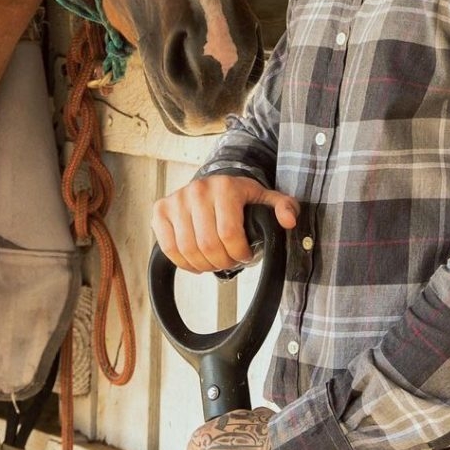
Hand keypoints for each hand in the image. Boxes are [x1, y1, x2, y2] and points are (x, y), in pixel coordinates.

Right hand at [151, 173, 298, 272]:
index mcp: (225, 187)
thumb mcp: (265, 199)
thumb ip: (284, 207)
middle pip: (208, 245)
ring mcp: (176, 199)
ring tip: (215, 261)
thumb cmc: (240, 196)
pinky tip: (196, 261)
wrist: (214, 184)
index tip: (244, 255)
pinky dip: (183, 262)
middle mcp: (198, 190)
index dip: (239, 253)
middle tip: (230, 261)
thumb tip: (288, 221)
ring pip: (188, 249)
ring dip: (204, 265)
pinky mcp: (160, 210)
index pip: (229, 234)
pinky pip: (169, 248)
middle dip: (223, 261)